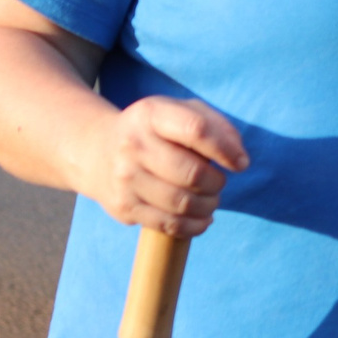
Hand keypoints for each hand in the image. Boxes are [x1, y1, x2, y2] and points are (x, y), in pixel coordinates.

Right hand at [65, 95, 248, 236]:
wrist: (96, 151)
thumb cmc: (154, 130)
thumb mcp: (181, 111)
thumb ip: (217, 125)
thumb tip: (239, 157)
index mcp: (151, 114)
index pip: (196, 130)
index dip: (225, 149)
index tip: (241, 163)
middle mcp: (133, 145)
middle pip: (192, 173)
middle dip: (217, 183)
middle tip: (219, 183)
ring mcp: (125, 179)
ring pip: (182, 203)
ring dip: (209, 206)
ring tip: (211, 200)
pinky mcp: (123, 207)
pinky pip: (168, 225)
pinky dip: (195, 226)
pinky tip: (203, 218)